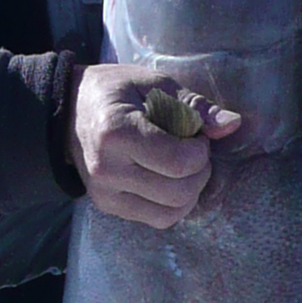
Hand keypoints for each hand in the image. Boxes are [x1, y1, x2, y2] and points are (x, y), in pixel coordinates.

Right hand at [70, 65, 241, 225]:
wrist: (68, 112)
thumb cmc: (114, 91)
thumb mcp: (153, 83)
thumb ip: (193, 105)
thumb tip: (232, 125)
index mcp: (116, 132)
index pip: (179, 162)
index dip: (200, 150)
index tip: (195, 134)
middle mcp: (107, 170)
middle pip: (179, 192)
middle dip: (200, 172)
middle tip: (193, 150)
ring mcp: (105, 194)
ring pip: (171, 213)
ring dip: (190, 191)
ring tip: (182, 166)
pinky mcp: (108, 207)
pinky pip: (157, 219)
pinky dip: (174, 203)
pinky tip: (169, 179)